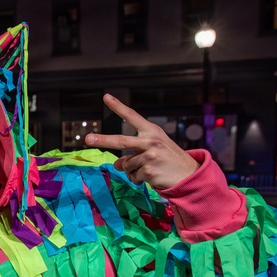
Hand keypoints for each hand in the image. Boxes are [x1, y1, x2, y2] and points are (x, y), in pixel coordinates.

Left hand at [85, 94, 199, 189]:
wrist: (189, 175)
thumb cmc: (168, 160)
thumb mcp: (152, 151)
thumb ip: (133, 153)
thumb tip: (116, 164)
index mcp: (151, 131)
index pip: (132, 116)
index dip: (118, 106)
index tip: (106, 97)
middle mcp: (150, 141)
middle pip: (120, 141)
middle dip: (103, 140)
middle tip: (88, 139)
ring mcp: (150, 155)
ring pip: (126, 165)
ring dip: (132, 171)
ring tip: (149, 170)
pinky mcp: (149, 170)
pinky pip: (133, 176)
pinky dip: (139, 180)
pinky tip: (152, 178)